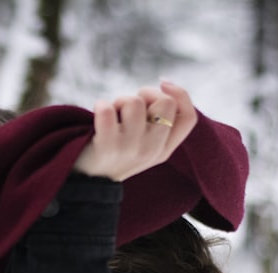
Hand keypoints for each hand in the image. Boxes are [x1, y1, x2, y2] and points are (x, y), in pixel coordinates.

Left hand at [72, 80, 197, 181]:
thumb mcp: (146, 144)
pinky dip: (101, 105)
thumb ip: (161, 121)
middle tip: (130, 106)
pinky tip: (97, 114)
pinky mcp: (107, 146)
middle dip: (147, 94)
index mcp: (165, 150)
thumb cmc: (117, 153)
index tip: (162, 85)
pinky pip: (107, 111)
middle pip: (166, 102)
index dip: (180, 94)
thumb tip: (166, 83)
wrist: (88, 183)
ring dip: (120, 100)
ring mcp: (130, 149)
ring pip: (135, 103)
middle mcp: (152, 150)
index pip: (189, 117)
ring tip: (113, 114)